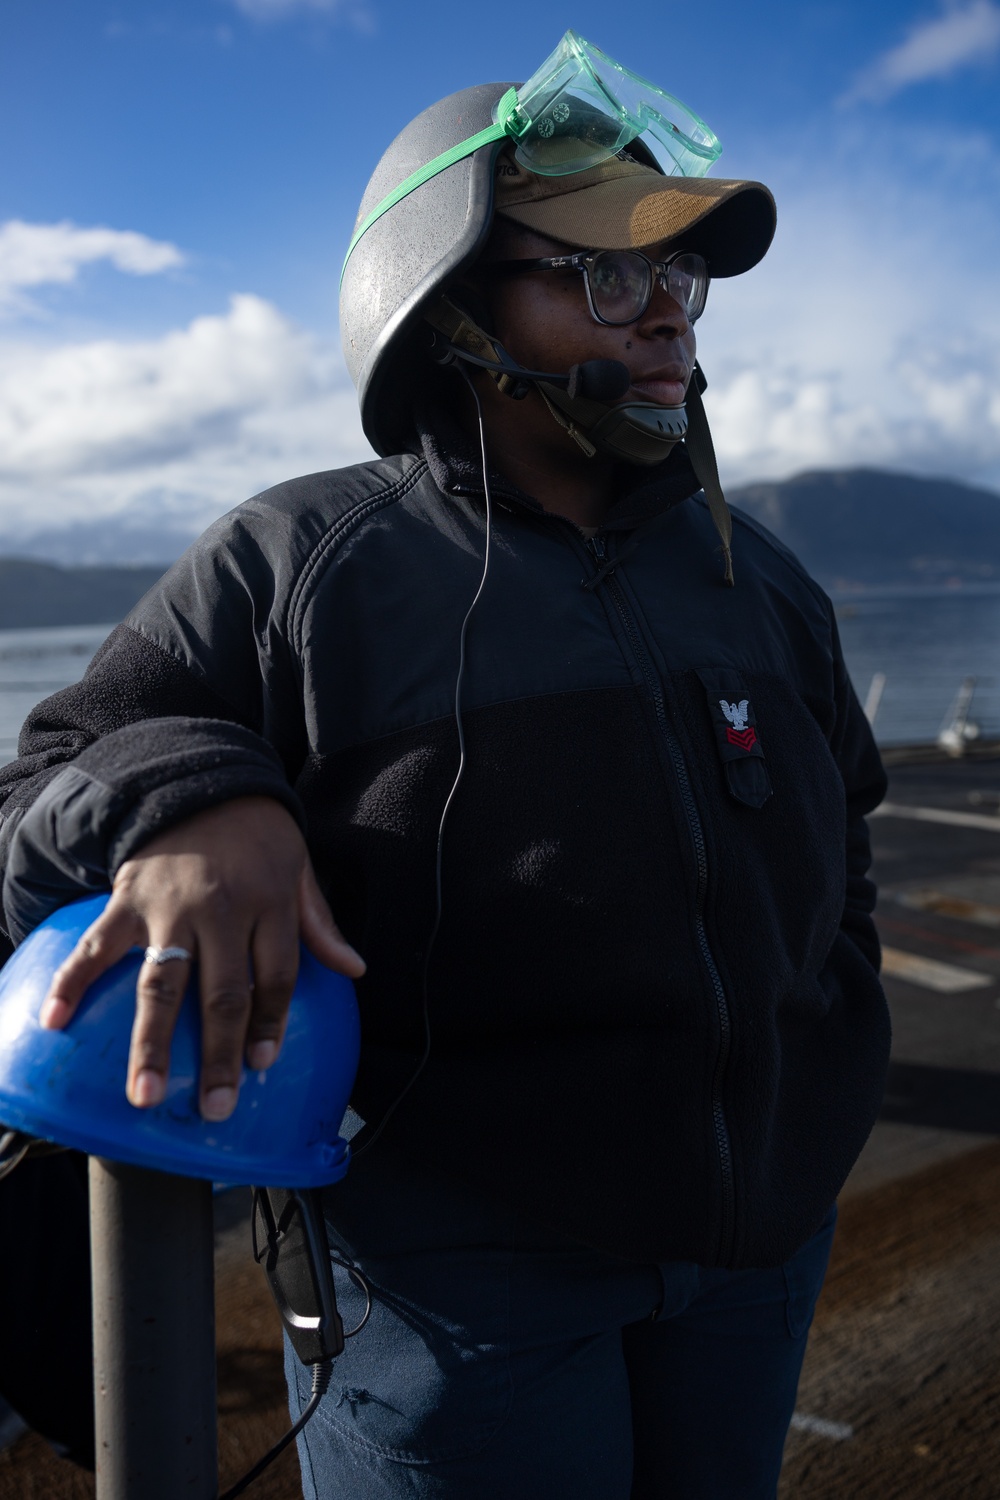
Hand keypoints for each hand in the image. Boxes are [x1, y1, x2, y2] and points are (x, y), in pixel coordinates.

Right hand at [39, 796, 364, 1120]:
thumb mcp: (299, 868)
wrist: (198, 780)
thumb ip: (319, 923)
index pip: (274, 976)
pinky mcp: (127, 899)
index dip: (269, 1024)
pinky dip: (72, 982)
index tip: (260, 1066)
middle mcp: (221, 910)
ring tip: (145, 1094)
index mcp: (269, 902)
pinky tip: (54, 1022)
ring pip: (162, 984)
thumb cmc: (256, 833)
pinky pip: (97, 947)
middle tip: (215, 1107)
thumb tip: (355, 971)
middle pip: (222, 994)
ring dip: (151, 1043)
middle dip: (219, 1055)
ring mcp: (169, 907)